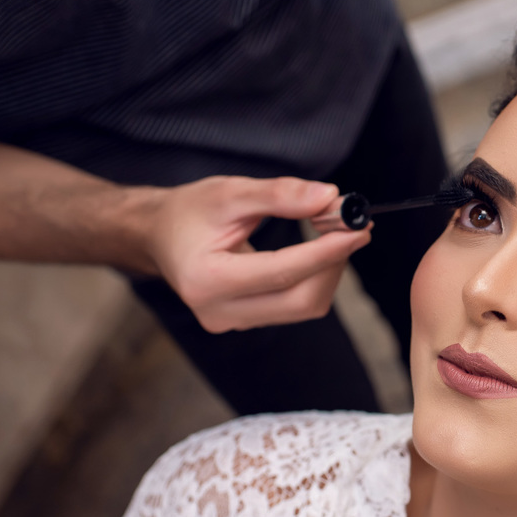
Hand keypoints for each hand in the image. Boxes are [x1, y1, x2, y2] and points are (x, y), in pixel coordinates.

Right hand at [147, 176, 370, 332]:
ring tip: (333, 230)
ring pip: (303, 306)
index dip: (326, 251)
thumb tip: (330, 198)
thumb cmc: (189, 211)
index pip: (282, 272)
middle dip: (334, 262)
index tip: (358, 228)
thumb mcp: (230, 192)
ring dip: (328, 269)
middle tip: (352, 224)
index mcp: (206, 280)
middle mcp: (217, 312)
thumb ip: (279, 195)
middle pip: (300, 299)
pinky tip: (317, 250)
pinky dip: (314, 278)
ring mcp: (231, 323)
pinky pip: (294, 306)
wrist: (159, 236)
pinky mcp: (245, 322)